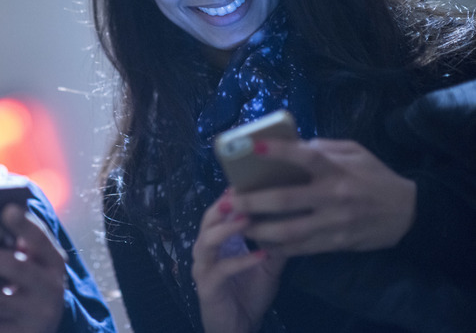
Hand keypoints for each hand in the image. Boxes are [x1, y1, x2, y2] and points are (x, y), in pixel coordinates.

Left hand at [0, 204, 66, 332]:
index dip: (24, 224)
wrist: (35, 325)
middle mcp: (51, 286)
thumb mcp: (27, 261)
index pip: (40, 238)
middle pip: (14, 266)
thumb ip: (11, 240)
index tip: (6, 209)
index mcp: (52, 261)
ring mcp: (38, 313)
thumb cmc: (22, 281)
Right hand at [192, 192, 286, 332]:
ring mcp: (203, 269)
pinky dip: (242, 261)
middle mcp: (205, 252)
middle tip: (240, 192)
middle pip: (207, 221)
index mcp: (216, 243)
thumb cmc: (248, 295)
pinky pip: (222, 270)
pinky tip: (261, 255)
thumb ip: (274, 243)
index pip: (219, 213)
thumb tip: (295, 217)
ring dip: (227, 229)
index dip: (230, 197)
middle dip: (223, 206)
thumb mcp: (267, 265)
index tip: (246, 179)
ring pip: (206, 242)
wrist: (237, 329)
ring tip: (247, 219)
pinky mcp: (207, 287)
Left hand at [232, 138, 416, 256]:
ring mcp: (334, 223)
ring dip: (258, 229)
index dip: (279, 152)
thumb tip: (287, 145)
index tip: (253, 147)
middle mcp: (334, 196)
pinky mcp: (334, 243)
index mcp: (337, 169)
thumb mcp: (354, 152)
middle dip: (252, 201)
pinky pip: (299, 248)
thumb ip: (321, 148)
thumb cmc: (373, 175)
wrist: (406, 212)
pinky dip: (276, 247)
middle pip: (286, 200)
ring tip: (236, 224)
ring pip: (288, 231)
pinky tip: (258, 242)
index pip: (306, 157)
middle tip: (227, 200)